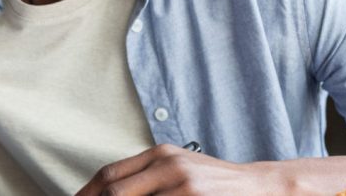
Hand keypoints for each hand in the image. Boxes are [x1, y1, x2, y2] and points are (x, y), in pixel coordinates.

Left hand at [75, 144, 299, 195]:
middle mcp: (168, 165)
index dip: (87, 194)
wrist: (259, 186)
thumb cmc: (215, 184)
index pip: (109, 175)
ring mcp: (182, 185)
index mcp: (160, 154)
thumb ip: (146, 177)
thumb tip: (108, 193)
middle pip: (115, 192)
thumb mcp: (179, 170)